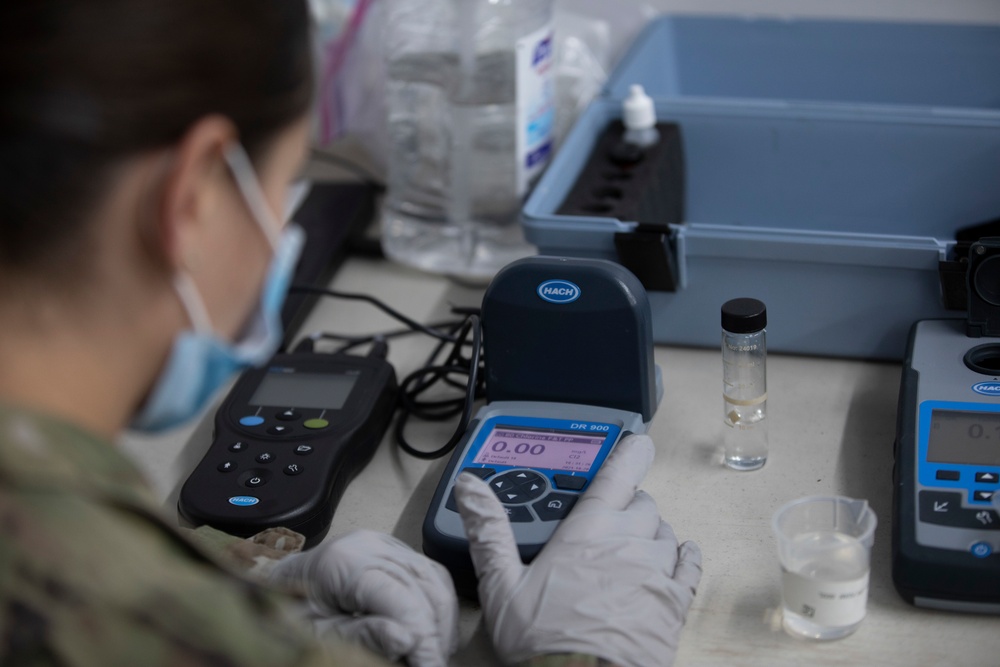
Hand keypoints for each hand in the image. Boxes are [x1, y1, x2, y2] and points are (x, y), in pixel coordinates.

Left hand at [269, 530, 458, 666]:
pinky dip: (437, 607)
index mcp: (344, 562)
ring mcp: (385, 544)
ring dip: (441, 624)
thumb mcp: (316, 636)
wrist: (275, 590)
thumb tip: (406, 639)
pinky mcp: (394, 551)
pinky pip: (430, 575)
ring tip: (433, 656)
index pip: (401, 599)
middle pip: (423, 590)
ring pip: (434, 581)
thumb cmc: (288, 615)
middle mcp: (371, 544)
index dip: (423, 639)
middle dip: (433, 636)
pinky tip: (432, 635)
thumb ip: (360, 637)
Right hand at [453, 434, 701, 666]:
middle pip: (641, 501)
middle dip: (625, 504)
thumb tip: (470, 489)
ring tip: (626, 548)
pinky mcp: (675, 602)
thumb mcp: (501, 586)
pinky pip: (689, 566)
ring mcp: (657, 571)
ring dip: (648, 532)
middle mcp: (629, 541)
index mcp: (589, 530)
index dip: (630, 449)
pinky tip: (678, 556)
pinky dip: (683, 556)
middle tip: (603, 519)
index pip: (618, 471)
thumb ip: (488, 531)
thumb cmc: (545, 641)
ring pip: (664, 530)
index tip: (635, 440)